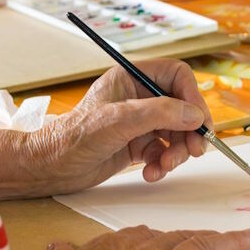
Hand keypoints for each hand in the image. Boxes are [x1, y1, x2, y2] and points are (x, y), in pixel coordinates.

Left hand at [21, 59, 212, 195]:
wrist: (51, 168)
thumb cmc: (74, 137)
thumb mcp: (119, 121)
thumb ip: (159, 114)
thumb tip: (194, 115)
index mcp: (132, 77)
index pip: (177, 76)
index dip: (192, 96)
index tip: (199, 121)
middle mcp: (139, 97)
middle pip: (182, 107)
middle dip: (189, 131)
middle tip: (195, 150)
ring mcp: (139, 122)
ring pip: (177, 132)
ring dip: (178, 152)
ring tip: (165, 166)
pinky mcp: (137, 144)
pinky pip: (164, 151)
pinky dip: (163, 163)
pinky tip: (151, 173)